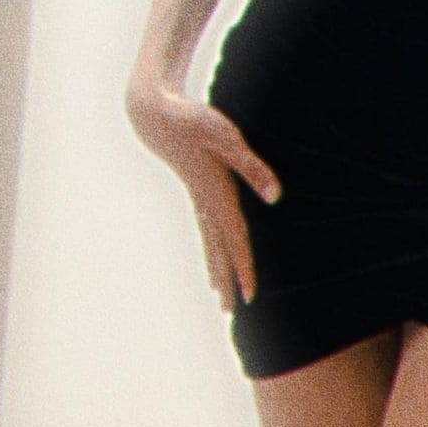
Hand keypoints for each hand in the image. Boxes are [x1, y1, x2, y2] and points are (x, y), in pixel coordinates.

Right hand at [125, 81, 281, 311]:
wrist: (153, 114)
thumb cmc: (192, 121)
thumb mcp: (226, 139)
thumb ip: (251, 167)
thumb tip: (274, 197)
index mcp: (215, 194)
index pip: (234, 239)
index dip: (243, 267)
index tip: (249, 296)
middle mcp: (205, 201)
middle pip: (218, 249)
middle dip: (227, 279)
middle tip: (230, 312)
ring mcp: (197, 197)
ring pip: (210, 242)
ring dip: (217, 270)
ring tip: (220, 298)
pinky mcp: (194, 190)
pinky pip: (204, 229)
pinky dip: (210, 249)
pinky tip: (211, 256)